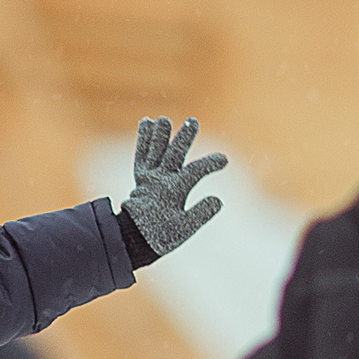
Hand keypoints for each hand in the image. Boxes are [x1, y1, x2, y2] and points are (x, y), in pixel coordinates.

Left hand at [119, 118, 226, 259]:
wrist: (134, 239)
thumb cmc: (162, 234)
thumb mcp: (185, 229)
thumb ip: (201, 213)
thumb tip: (218, 200)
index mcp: (174, 191)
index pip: (195, 172)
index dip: (210, 164)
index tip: (224, 160)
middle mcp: (160, 180)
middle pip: (173, 155)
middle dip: (184, 138)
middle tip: (192, 122)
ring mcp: (149, 177)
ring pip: (155, 151)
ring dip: (160, 135)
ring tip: (163, 119)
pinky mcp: (140, 175)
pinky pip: (142, 154)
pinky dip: (144, 139)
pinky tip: (147, 122)